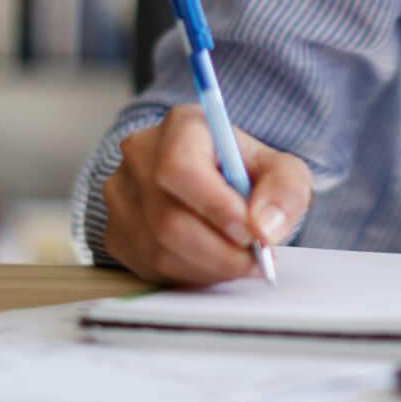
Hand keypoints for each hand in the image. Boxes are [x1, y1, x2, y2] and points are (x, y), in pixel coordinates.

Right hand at [100, 104, 312, 285]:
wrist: (216, 182)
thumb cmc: (245, 173)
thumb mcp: (281, 170)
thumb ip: (285, 191)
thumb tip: (265, 227)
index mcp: (181, 126)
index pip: (180, 168)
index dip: (215, 207)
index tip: (251, 232)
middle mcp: (140, 154)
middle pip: (167, 218)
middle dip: (220, 251)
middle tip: (256, 260)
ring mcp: (121, 194)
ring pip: (159, 248)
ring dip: (209, 267)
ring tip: (240, 262)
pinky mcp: (116, 232)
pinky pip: (149, 266)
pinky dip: (189, 274)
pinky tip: (213, 264)